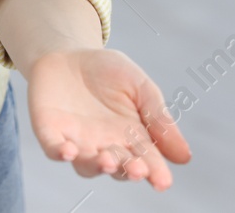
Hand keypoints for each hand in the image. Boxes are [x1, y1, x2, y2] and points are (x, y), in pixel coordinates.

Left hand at [21, 47, 190, 189]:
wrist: (68, 52)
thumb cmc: (109, 72)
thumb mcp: (140, 87)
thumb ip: (159, 118)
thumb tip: (184, 157)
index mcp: (132, 138)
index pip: (147, 160)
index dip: (155, 173)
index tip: (163, 182)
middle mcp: (105, 146)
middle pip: (119, 167)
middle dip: (128, 169)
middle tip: (137, 168)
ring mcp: (77, 142)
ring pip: (87, 165)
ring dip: (97, 165)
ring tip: (107, 159)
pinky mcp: (50, 132)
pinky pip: (54, 149)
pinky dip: (60, 152)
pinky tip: (68, 150)